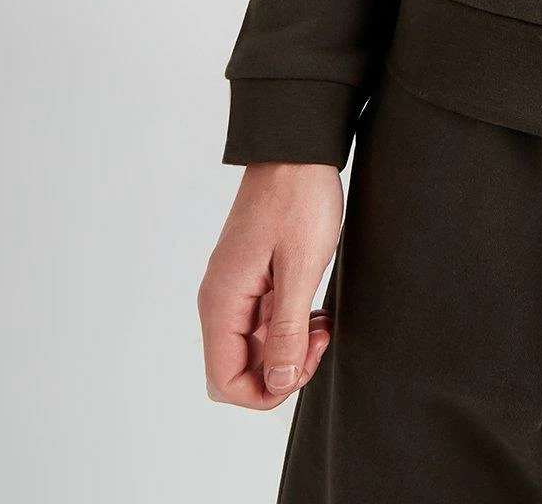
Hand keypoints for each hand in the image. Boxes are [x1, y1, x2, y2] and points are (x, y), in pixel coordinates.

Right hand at [198, 162, 343, 407]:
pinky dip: (288, 325)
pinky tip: (315, 310)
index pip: (224, 381)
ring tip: (321, 323)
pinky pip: (262, 320)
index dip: (265, 391)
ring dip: (287, 347)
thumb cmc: (298, 199)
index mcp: (221, 302)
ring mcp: (235, 287)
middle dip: (279, 370)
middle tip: (318, 341)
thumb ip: (286, 331)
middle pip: (238, 367)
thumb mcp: (300, 269)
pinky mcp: (251, 276)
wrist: (296, 149)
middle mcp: (220, 299)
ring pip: (253, 346)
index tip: (304, 365)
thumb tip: (277, 383)